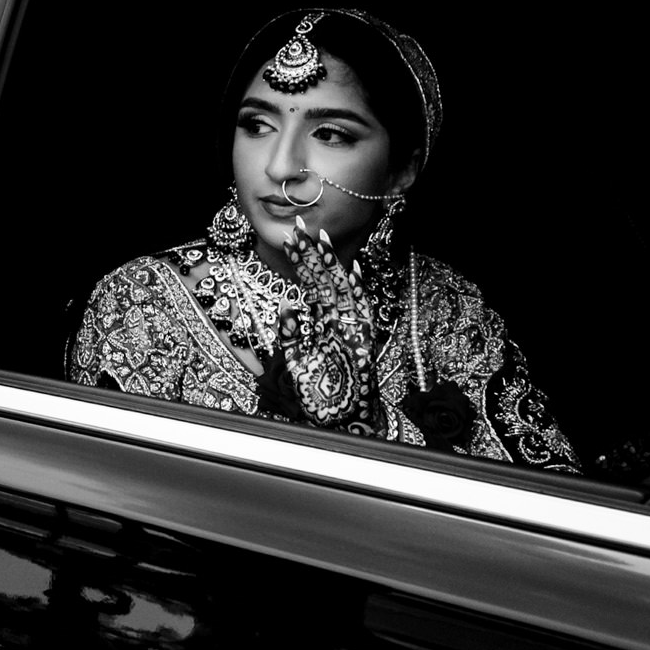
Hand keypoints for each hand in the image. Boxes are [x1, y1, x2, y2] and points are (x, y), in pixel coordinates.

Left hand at [276, 217, 379, 429]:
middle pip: (325, 280)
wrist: (341, 424)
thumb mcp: (297, 359)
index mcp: (324, 324)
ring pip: (340, 290)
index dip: (303, 261)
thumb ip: (292, 333)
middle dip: (314, 253)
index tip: (292, 236)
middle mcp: (339, 322)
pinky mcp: (362, 344)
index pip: (311, 285)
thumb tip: (288, 305)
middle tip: (301, 225)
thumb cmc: (322, 395)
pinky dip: (356, 293)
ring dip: (331, 265)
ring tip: (321, 240)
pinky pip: (360, 315)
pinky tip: (351, 272)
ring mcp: (351, 331)